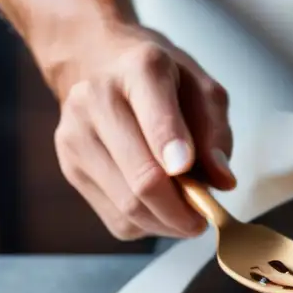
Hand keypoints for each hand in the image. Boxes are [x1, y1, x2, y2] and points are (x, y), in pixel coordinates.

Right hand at [52, 25, 234, 239]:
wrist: (102, 67)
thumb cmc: (164, 84)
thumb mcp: (203, 92)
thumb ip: (216, 133)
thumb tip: (222, 181)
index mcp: (139, 70)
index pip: (158, 123)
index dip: (181, 161)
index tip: (201, 185)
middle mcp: (96, 99)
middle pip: (144, 179)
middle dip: (182, 211)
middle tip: (204, 219)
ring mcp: (76, 136)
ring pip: (129, 207)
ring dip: (166, 223)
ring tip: (186, 215)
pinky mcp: (69, 167)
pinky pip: (117, 219)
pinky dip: (146, 225)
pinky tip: (159, 210)